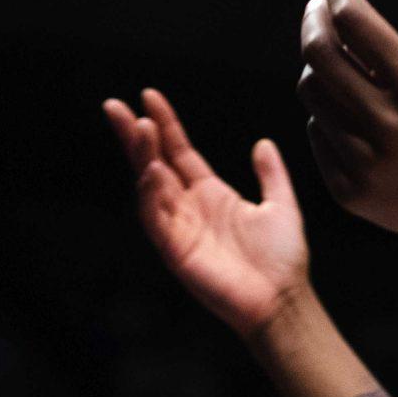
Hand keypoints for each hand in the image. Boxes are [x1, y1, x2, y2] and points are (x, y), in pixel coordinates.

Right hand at [103, 87, 310, 337]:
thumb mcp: (281, 205)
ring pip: (150, 186)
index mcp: (211, 194)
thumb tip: (263, 142)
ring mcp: (179, 228)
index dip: (165, 125)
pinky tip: (152, 171)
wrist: (283, 300)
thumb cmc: (282, 260)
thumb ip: (271, 175)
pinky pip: (157, 218)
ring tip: (139, 128)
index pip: (180, 152)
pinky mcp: (176, 251)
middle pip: (154, 163)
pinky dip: (151, 194)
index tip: (149, 96)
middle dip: (135, 135)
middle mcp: (189, 208)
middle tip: (114, 106)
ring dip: (142, 157)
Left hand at [298, 0, 397, 258]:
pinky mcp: (349, 191)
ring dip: (316, 67)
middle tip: (317, 8)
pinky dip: (325, 112)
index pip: (358, 25)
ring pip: (313, 95)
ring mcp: (365, 162)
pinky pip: (317, 134)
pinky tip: (342, 102)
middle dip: (314, 21)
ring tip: (331, 55)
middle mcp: (389, 126)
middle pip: (321, 56)